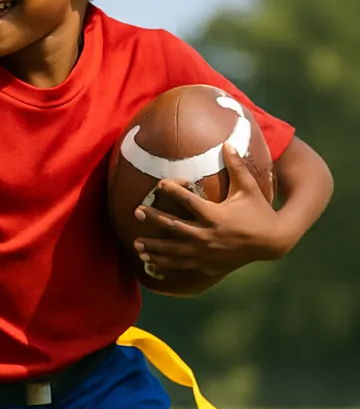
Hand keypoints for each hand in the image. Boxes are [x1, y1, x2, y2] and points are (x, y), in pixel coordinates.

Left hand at [133, 144, 288, 276]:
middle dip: (154, 219)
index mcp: (216, 215)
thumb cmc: (259, 211)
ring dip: (154, 247)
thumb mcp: (248, 188)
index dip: (173, 191)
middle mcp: (208, 235)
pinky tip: (149, 261)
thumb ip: (237, 166)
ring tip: (136, 243)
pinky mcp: (207, 265)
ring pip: (173, 250)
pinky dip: (164, 263)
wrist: (272, 242)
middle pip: (174, 226)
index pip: (189, 201)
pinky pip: (181, 265)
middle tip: (136, 212)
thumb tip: (227, 143)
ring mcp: (206, 253)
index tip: (158, 184)